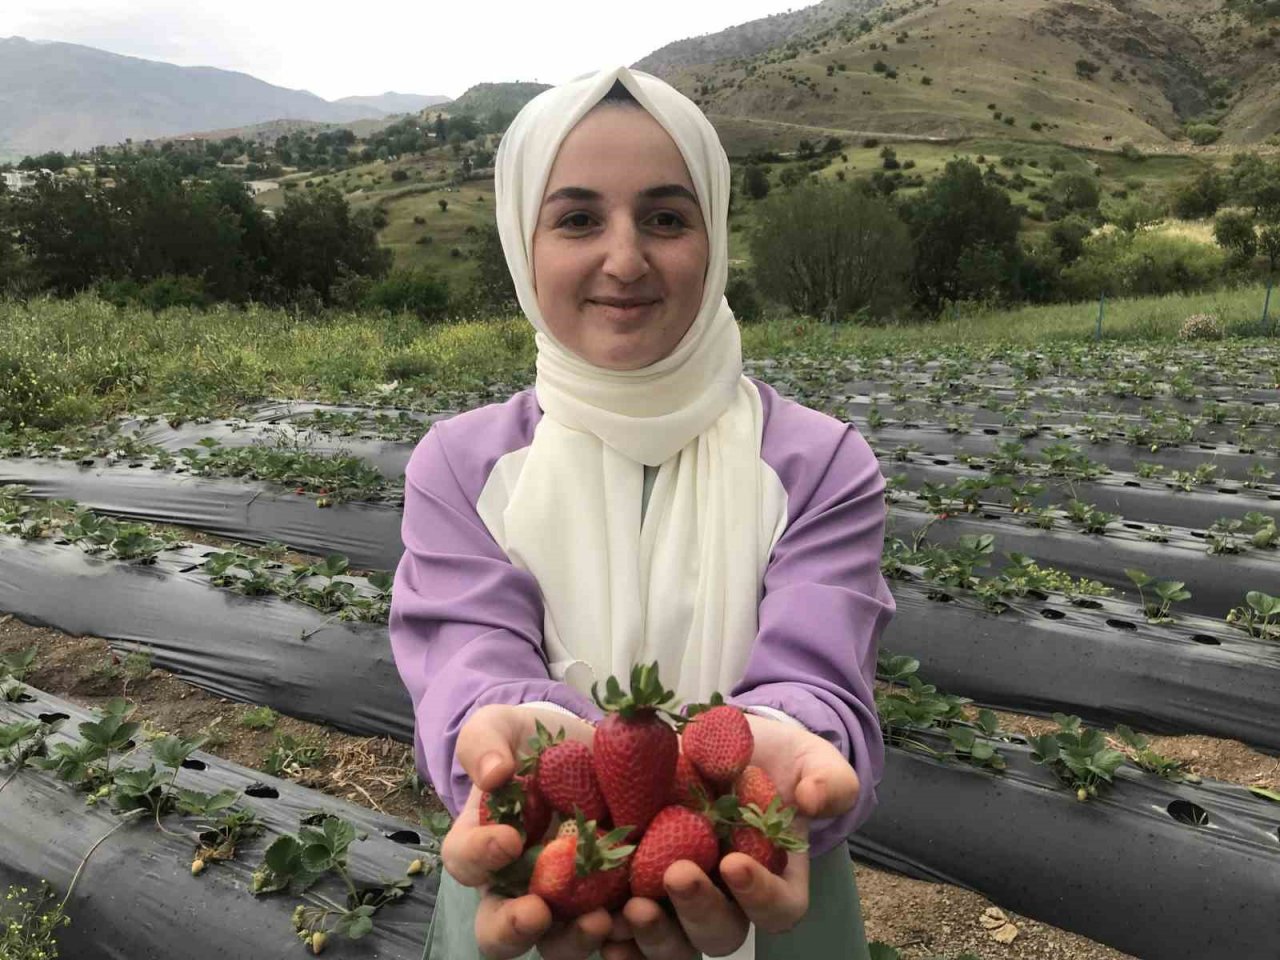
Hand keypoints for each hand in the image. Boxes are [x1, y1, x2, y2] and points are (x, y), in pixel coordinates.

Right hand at [440, 703, 622, 959]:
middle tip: (537, 912)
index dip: (480, 856)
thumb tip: (492, 773)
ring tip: (601, 920)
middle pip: (501, 929)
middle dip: (515, 927)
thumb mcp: (501, 728)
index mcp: (483, 847)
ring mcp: (567, 899)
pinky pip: (617, 931)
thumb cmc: (530, 743)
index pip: (466, 862)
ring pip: (560, 943)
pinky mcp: (614, 898)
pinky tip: (642, 915)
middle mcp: (518, 885)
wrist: (585, 746)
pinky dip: (628, 932)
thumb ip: (485, 743)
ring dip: (576, 940)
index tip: (508, 838)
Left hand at [601, 713, 858, 958]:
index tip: (734, 862)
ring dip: (653, 934)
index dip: (760, 896)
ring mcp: (682, 901)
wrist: (724, 744)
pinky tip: (595, 926)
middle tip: (677, 876)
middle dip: (699, 910)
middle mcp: (729, 901)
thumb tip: (810, 800)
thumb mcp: (812, 761)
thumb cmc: (777, 759)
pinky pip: (627, 930)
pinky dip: (613, 936)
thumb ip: (828, 780)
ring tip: (631, 908)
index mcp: (777, 880)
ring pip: (674, 943)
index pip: (779, 909)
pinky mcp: (639, 886)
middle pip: (720, 932)